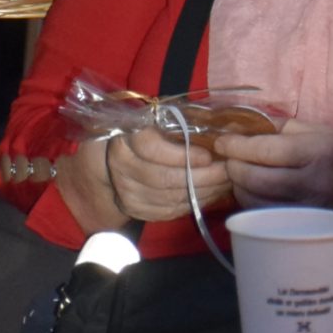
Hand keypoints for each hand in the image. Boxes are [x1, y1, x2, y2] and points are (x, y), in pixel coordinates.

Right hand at [92, 123, 233, 223]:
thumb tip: (213, 129)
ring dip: (203, 192)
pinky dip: (194, 204)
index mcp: (124, 140)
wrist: (104, 163)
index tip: (208, 155)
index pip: (151, 149)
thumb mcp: (146, 121)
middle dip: (202, 176)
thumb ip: (172, 125)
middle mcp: (123, 170)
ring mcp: (129, 194)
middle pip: (164, 178)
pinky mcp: (137, 211)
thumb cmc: (133, 133)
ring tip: (225, 182)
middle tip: (228, 170)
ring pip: (170, 198)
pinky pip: (170, 211)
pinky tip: (210, 194)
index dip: (181, 155)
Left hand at [223, 121, 332, 215]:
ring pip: (257, 203)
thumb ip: (280, 127)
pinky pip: (267, 218)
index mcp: (313, 151)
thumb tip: (244, 125)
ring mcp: (307, 211)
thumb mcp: (318, 131)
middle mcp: (310, 183)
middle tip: (227, 158)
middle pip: (255, 179)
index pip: (264, 150)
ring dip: (239, 188)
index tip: (221, 142)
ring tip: (238, 175)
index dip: (236, 146)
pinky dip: (252, 206)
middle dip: (233, 167)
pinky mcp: (304, 229)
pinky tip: (252, 194)